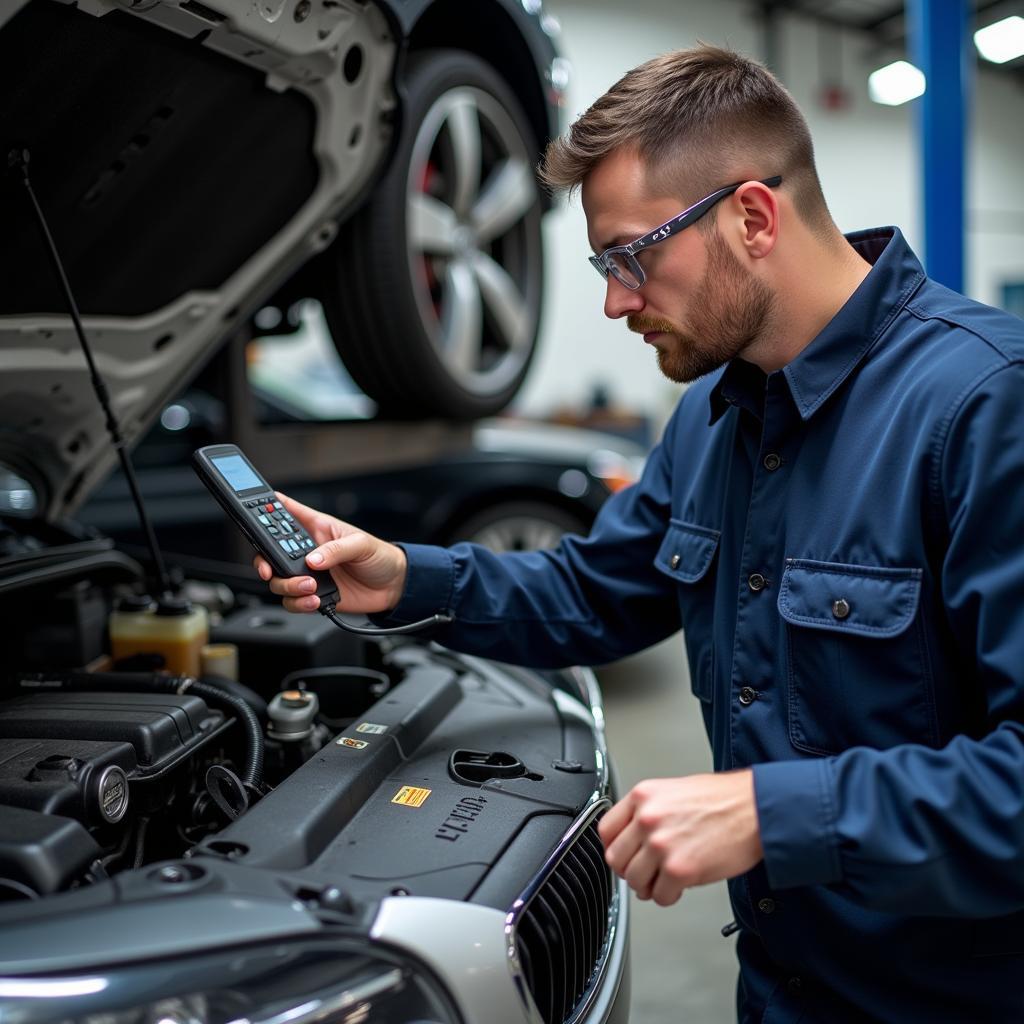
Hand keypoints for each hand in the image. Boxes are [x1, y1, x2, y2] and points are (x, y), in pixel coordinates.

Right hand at [253, 492, 407, 613]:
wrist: (394, 587)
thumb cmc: (381, 556)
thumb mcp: (362, 543)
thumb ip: (336, 549)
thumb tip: (313, 559)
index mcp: (317, 529)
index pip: (286, 513)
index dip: (266, 509)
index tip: (251, 511)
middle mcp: (307, 551)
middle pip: (270, 553)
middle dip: (265, 561)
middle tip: (270, 569)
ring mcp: (308, 574)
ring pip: (278, 581)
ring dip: (288, 586)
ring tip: (310, 586)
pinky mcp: (313, 595)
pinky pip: (293, 601)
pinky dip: (299, 603)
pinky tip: (314, 600)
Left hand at [599, 770, 762, 906]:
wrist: (756, 809)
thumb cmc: (723, 799)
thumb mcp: (674, 790)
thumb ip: (649, 811)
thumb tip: (633, 837)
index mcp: (644, 796)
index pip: (605, 829)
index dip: (614, 847)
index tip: (622, 855)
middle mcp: (648, 819)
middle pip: (616, 859)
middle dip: (630, 870)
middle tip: (644, 873)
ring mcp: (662, 845)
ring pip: (634, 880)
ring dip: (648, 886)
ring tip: (663, 880)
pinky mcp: (680, 870)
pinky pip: (659, 896)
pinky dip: (667, 896)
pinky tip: (679, 887)